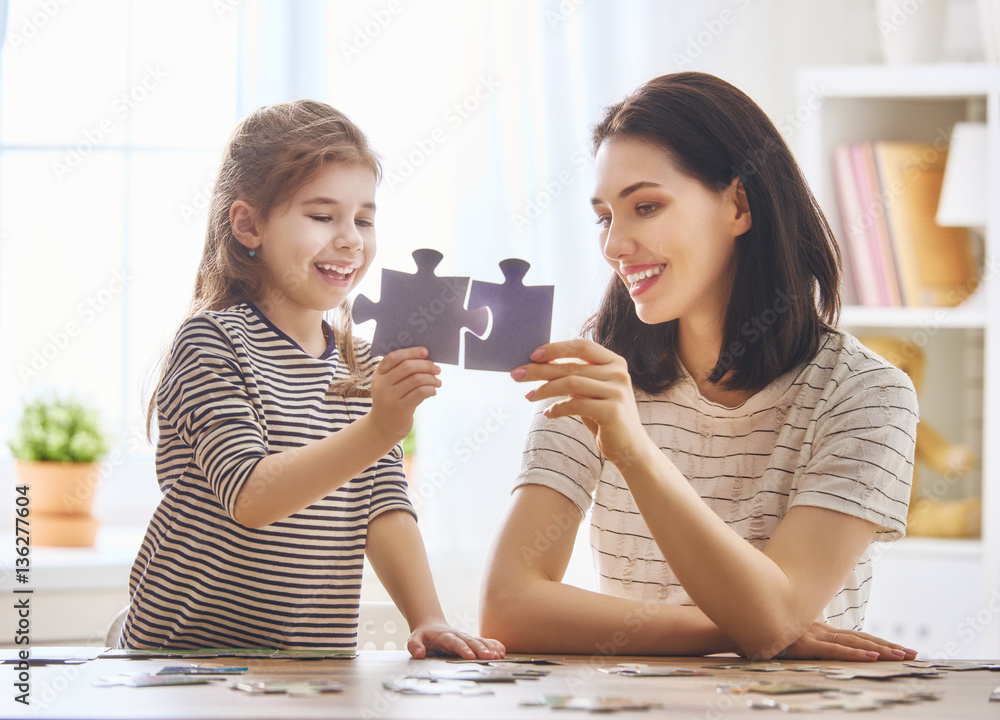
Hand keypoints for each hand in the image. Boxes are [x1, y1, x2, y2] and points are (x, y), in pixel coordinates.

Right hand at [368, 347, 440, 442]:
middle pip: (408, 367)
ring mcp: (390, 397)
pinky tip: (433, 391)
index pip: (393, 357)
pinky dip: (430, 389)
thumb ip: (401, 372)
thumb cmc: (392, 401)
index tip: (425, 352)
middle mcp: (382, 384)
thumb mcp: (390, 386)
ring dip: (431, 378)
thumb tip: (426, 358)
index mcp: (378, 374)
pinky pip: (420, 392)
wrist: (383, 427)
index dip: (410, 352)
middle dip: (426, 365)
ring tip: (437, 382)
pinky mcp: (400, 408)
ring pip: (416, 379)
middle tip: (437, 369)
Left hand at [406, 619, 505, 659]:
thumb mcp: (414, 638)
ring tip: (498, 655)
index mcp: (445, 636)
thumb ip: (414, 645)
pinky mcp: (471, 640)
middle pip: (470, 641)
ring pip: (479, 641)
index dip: (462, 648)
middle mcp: (458, 635)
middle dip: (480, 649)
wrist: (431, 625)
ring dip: (489, 647)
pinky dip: (493, 645)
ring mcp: (466, 637)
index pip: (454, 642)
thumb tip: (419, 653)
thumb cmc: (424, 635)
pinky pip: (484, 641)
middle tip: (489, 657)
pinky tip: (502, 651)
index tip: (470, 656)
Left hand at [511, 339, 650, 466]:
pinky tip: (548, 414)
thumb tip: (539, 364)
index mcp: (615, 362)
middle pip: (571, 366)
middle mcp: (619, 373)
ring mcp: (617, 392)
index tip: (532, 355)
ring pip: (571, 383)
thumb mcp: (591, 391)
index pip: (582, 346)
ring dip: (544, 389)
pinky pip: (575, 405)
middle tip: (517, 374)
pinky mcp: (612, 411)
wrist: (630, 448)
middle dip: (540, 369)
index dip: (556, 348)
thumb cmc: (605, 417)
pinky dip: (558, 408)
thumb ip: (575, 376)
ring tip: (529, 396)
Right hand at [774, 622, 916, 661]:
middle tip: (915, 654)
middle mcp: (820, 630)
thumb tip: (806, 644)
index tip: (901, 649)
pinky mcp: (804, 645)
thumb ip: (799, 638)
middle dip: (889, 646)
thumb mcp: (785, 635)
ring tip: (903, 656)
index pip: (855, 636)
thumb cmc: (761, 630)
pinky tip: (873, 656)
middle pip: (862, 638)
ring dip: (881, 649)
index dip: (878, 642)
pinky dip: (855, 653)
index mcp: (819, 630)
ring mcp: (813, 636)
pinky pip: (834, 650)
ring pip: (854, 643)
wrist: (740, 623)